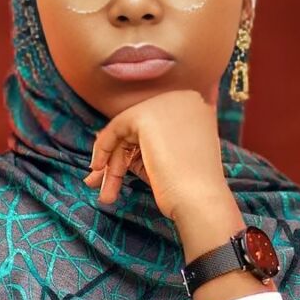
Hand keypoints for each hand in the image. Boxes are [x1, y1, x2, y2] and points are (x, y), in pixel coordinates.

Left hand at [83, 89, 228, 220]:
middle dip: (117, 157)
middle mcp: (182, 98)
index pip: (153, 125)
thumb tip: (101, 135)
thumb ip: (142, 143)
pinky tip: (98, 169)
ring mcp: (165, 103)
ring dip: (112, 162)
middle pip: (138, 127)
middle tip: (100, 182)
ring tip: (106, 194)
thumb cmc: (187, 188)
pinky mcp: (146, 115)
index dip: (132, 149)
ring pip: (125, 130)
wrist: (200, 201)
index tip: (116, 171)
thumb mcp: (165, 157)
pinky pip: (115, 128)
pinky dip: (103, 148)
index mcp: (194, 106)